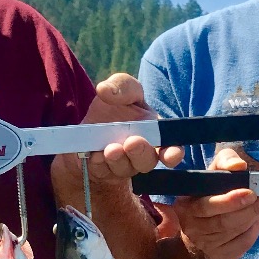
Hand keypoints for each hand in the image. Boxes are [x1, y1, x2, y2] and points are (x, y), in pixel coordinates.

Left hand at [52, 74, 181, 191]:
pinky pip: (103, 172)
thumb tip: (106, 90)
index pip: (171, 148)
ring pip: (126, 169)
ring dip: (119, 160)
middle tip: (132, 143)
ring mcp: (123, 165)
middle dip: (141, 153)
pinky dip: (99, 164)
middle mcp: (142, 153)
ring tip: (110, 149)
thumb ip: (122, 86)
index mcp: (154, 133)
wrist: (85, 129)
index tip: (170, 155)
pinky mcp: (104, 172)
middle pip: (148, 161)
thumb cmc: (112, 108)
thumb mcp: (120, 89)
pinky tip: (94, 156)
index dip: (173, 154)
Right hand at [175, 145, 258, 258]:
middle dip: (247, 209)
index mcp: (186, 205)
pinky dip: (253, 230)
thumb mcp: (211, 176)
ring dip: (254, 216)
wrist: (200, 238)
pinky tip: (257, 219)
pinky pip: (242, 243)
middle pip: (223, 221)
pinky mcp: (221, 255)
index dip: (228, 200)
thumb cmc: (209, 198)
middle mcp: (192, 227)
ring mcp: (206, 244)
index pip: (205, 204)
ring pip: (235, 230)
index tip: (250, 193)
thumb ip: (224, 163)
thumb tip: (239, 165)